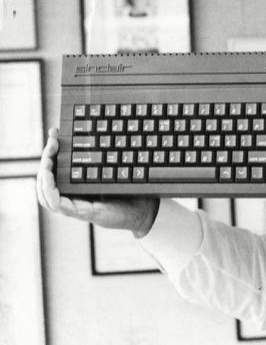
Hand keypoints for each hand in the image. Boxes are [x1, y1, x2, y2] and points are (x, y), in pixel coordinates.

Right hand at [37, 127, 158, 237]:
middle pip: (45, 179)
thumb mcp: (113, 170)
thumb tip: (95, 131)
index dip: (50, 151)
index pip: (53, 169)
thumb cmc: (129, 190)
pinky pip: (58, 205)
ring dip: (43, 176)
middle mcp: (72, 195)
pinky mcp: (81, 213)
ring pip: (46, 193)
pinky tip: (51, 179)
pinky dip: (50, 193)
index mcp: (76, 185)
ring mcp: (75, 205)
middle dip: (45, 159)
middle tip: (53, 142)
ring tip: (49, 160)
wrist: (143, 211)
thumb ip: (102, 156)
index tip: (53, 133)